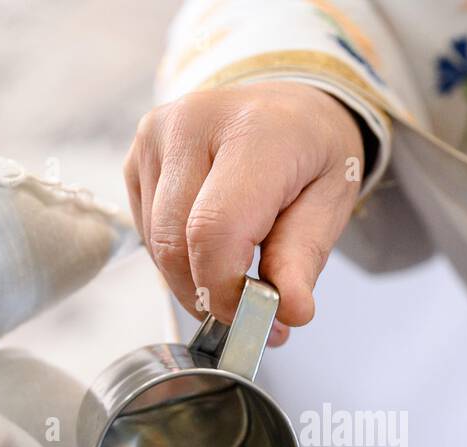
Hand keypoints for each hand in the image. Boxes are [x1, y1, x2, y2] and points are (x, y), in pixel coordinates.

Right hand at [126, 82, 365, 343]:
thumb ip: (303, 259)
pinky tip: (210, 244)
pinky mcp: (136, 155)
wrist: (289, 107)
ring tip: (235, 277)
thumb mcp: (330, 204)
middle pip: (175, 243)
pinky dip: (177, 257)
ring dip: (191, 280)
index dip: (226, 291)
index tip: (257, 320)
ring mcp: (155, 136)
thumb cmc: (312, 154)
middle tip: (251, 314)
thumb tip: (290, 311)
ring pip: (156, 245)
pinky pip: (147, 232)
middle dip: (208, 294)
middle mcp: (193, 123)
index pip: (214, 230)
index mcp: (253, 130)